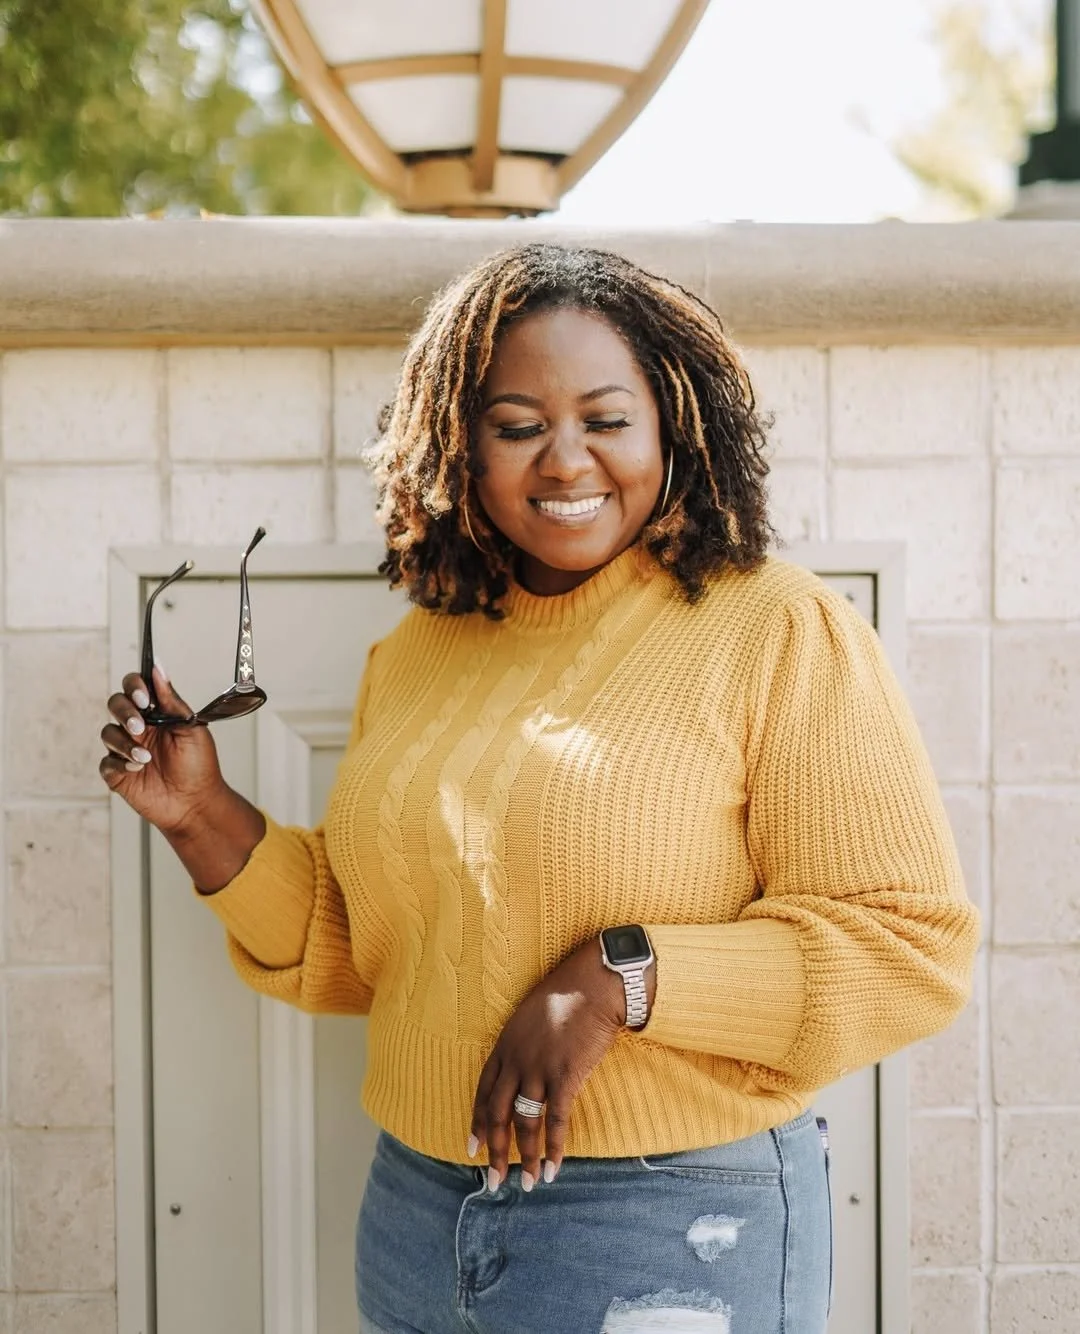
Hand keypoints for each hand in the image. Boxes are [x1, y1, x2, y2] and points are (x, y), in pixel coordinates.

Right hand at [99, 665, 226, 834]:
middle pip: (116, 704)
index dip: (134, 686)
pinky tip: (137, 768)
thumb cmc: (198, 766)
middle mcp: (139, 727)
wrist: (196, 804)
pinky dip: (119, 764)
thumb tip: (158, 669)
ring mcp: (126, 749)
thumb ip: (172, 701)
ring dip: (125, 743)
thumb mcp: (192, 729)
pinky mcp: (118, 773)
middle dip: (124, 712)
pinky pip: (106, 762)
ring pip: (109, 733)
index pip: (135, 687)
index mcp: (156, 713)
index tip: (143, 696)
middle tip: (139, 726)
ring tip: (146, 757)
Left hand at [469, 938, 627, 1191]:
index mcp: (504, 1046)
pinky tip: (554, 1170)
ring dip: (526, 1157)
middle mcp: (516, 1061)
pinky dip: (555, 1149)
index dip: (478, 1124)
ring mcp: (539, 1069)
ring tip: (528, 1184)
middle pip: (499, 1115)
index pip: (483, 1093)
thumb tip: (523, 1067)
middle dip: (496, 1152)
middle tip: (493, 1182)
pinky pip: (556, 1121)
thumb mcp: (530, 1017)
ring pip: (526, 1123)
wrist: (593, 984)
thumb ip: (522, 1045)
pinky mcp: (565, 1076)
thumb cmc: (566, 995)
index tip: (473, 1149)